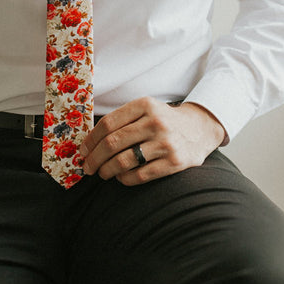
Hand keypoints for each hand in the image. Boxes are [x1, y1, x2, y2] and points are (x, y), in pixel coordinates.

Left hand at [79, 99, 226, 186]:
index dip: (91, 140)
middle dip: (95, 158)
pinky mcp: (174, 162)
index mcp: (144, 105)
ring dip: (107, 170)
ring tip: (102, 173)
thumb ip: (122, 119)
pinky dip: (125, 179)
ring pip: (124, 161)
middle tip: (87, 167)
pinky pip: (140, 175)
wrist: (200, 129)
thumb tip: (89, 142)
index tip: (83, 150)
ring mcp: (166, 142)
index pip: (108, 124)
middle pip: (113, 143)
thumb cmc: (164, 120)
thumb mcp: (146, 109)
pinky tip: (121, 177)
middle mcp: (155, 122)